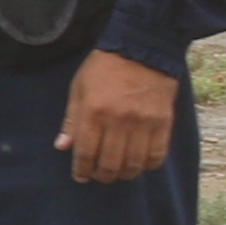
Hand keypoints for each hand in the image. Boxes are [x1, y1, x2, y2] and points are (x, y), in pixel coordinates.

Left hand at [62, 47, 181, 184]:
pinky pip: (157, 154)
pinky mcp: (163, 122)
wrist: (142, 48)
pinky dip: (148, 165)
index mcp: (94, 111)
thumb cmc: (105, 68)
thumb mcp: (79, 88)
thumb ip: (71, 119)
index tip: (80, 176)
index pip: (86, 153)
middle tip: (99, 176)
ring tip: (119, 173)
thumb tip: (62, 147)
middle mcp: (119, 120)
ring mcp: (143, 122)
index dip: (82, 170)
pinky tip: (140, 164)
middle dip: (102, 176)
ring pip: (134, 164)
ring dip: (125, 174)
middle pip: (110, 163)